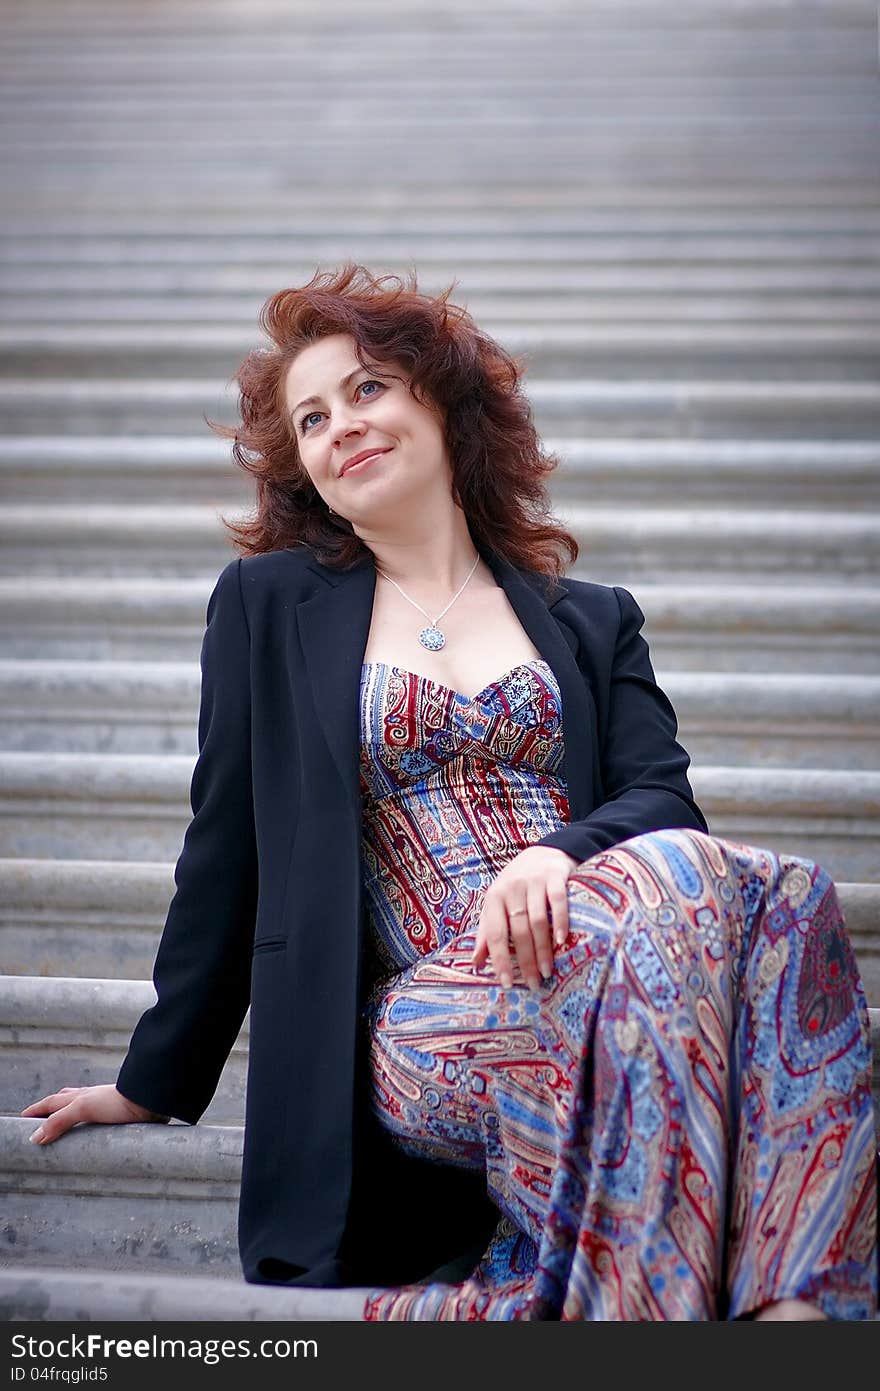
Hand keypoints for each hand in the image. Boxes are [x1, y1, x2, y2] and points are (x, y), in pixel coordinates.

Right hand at [21, 1084, 169, 1144]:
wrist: (149, 1100)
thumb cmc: (118, 1100)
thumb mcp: (84, 1108)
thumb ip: (59, 1121)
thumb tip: (35, 1137)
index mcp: (79, 1096)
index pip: (52, 1102)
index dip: (36, 1110)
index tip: (23, 1117)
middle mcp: (90, 1099)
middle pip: (65, 1102)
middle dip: (51, 1109)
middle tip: (39, 1119)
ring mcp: (104, 1106)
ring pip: (82, 1110)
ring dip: (70, 1116)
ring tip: (64, 1126)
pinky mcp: (118, 1117)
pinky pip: (98, 1122)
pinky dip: (89, 1126)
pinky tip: (94, 1133)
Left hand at [471, 845, 579, 989]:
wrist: (544, 852)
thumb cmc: (517, 886)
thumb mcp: (497, 904)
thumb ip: (487, 932)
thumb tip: (476, 963)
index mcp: (494, 897)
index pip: (495, 933)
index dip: (500, 959)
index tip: (507, 983)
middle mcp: (511, 888)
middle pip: (518, 930)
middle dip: (526, 960)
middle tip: (534, 983)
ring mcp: (534, 881)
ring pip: (537, 920)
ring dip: (542, 948)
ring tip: (548, 970)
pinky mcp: (555, 876)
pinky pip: (558, 901)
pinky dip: (560, 921)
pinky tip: (561, 940)